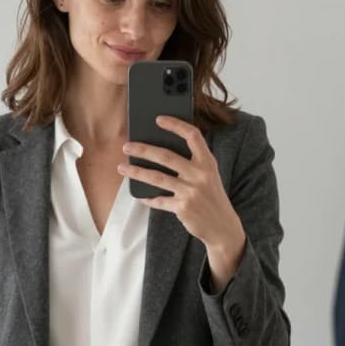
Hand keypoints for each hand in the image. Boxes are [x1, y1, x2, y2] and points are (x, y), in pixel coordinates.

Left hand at [117, 113, 245, 253]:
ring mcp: (191, 191)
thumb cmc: (211, 197)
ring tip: (122, 168)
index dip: (176, 125)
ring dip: (137, 172)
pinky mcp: (183, 208)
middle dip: (143, 150)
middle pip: (166, 156)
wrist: (222, 226)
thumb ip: (193, 164)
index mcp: (207, 162)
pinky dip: (148, 198)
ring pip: (157, 178)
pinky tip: (141, 196)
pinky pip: (159, 200)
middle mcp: (200, 174)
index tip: (158, 119)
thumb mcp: (209, 176)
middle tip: (126, 146)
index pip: (192, 135)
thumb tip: (160, 153)